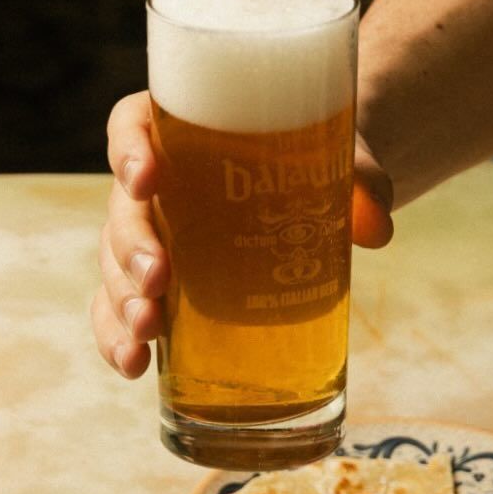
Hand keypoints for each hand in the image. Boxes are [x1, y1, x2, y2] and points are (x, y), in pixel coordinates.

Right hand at [91, 92, 394, 378]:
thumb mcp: (343, 160)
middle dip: (130, 248)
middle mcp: (156, 186)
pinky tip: (134, 366)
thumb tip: (376, 226)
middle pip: (122, 211)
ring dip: (121, 302)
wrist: (324, 195)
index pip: (131, 127)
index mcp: (180, 131)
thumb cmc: (323, 161)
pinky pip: (123, 311)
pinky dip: (120, 339)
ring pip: (116, 267)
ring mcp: (154, 241)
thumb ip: (360, 181)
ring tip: (147, 331)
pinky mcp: (163, 290)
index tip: (148, 175)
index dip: (128, 150)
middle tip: (158, 278)